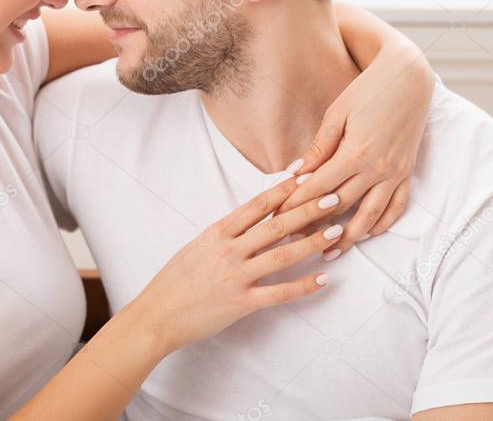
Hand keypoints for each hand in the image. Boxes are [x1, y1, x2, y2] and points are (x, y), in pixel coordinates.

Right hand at [124, 176, 341, 354]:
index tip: (304, 177)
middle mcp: (228, 250)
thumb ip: (223, 235)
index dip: (282, 190)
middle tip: (333, 197)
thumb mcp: (196, 247)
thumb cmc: (174, 281)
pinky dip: (302, 286)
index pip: (256, 205)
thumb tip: (248, 222)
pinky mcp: (241, 303)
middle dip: (307, 209)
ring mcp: (236, 276)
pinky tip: (322, 280)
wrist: (156, 315)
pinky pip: (278, 293)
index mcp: (216, 233)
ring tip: (336, 232)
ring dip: (312, 242)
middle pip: (275, 225)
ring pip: (282, 255)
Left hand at [279, 44, 433, 257]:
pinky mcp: (407, 172)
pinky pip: (397, 206)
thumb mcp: (338, 113)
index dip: (297, 203)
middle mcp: (378, 168)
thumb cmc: (369, 91)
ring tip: (332, 252)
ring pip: (371, 214)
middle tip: (295, 239)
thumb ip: (320, 146)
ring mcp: (395, 172)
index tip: (278, 216)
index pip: (319, 186)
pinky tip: (367, 233)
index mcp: (356, 152)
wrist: (409, 79)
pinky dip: (383, 223)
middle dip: (316, 224)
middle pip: (342, 205)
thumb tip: (297, 171)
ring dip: (350, 236)